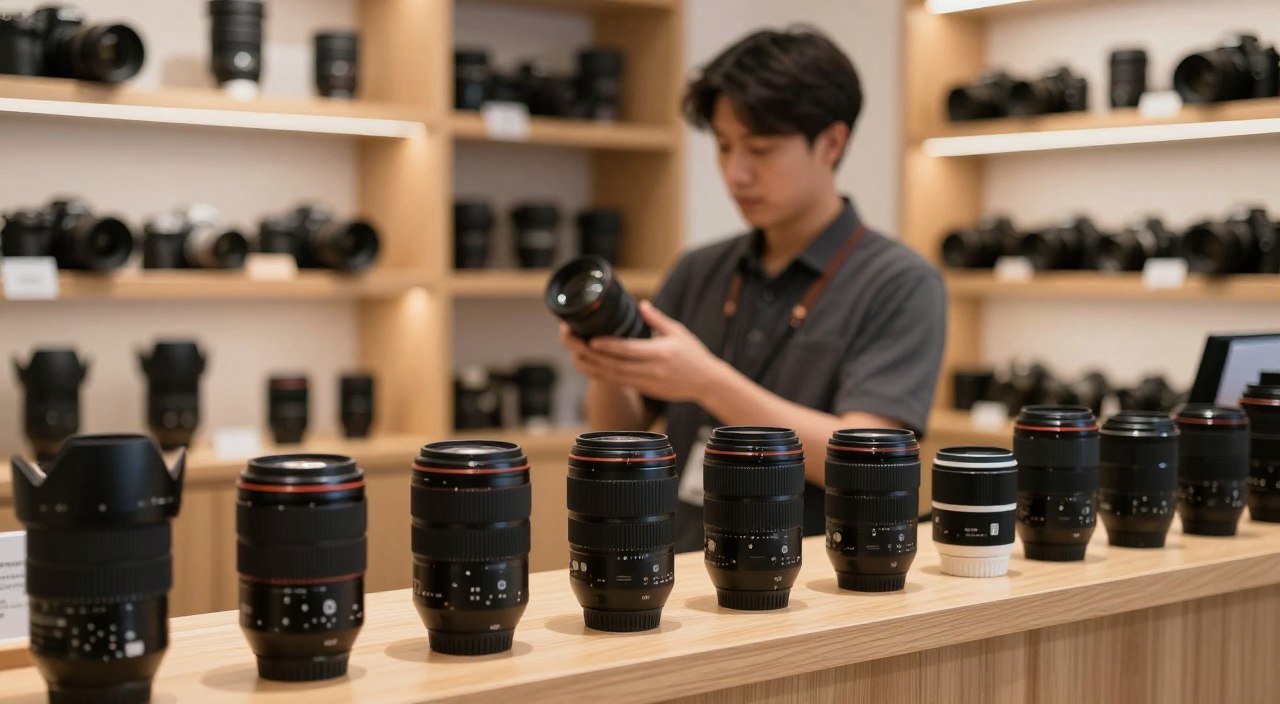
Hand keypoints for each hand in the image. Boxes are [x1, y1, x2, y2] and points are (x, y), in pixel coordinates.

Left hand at [565, 300, 727, 403]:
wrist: (707, 383)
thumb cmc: (694, 354)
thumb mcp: (678, 332)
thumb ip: (657, 319)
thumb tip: (641, 304)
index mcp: (660, 353)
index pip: (629, 350)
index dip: (608, 346)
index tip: (590, 339)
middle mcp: (651, 370)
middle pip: (614, 365)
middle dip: (589, 354)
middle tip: (571, 341)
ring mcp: (647, 383)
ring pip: (612, 377)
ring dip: (590, 367)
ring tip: (572, 355)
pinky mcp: (645, 390)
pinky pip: (618, 383)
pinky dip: (600, 376)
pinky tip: (587, 367)